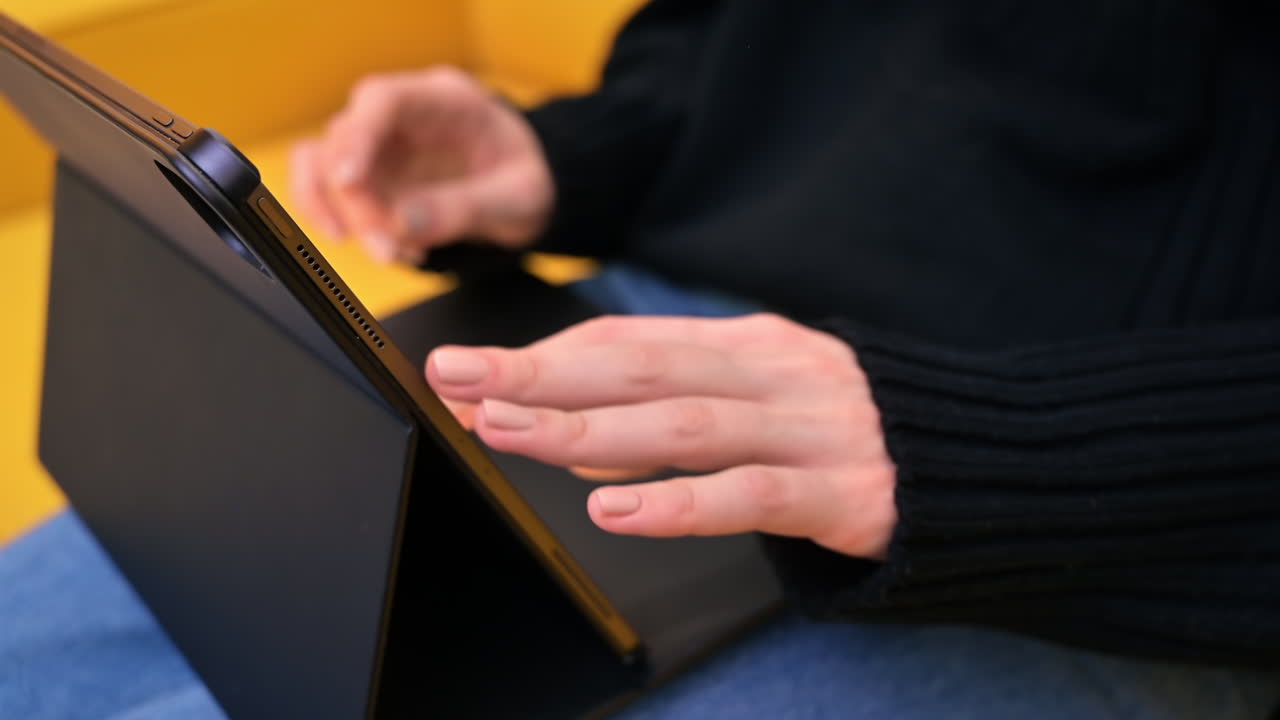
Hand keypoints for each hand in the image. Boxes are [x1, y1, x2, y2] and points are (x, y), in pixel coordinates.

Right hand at [290, 66, 553, 263]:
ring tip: (389, 253)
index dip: (358, 137)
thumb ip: (465, 208)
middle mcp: (402, 114)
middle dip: (358, 200)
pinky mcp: (369, 175)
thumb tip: (403, 225)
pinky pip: (329, 191)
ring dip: (342, 214)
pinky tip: (391, 248)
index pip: (383, 100)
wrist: (526, 191)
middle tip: (389, 248)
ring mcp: (379, 144)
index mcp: (445, 100)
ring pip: (323, 164)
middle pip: (345, 138)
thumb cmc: (526, 180)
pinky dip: (344, 222)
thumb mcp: (517, 197)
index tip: (347, 181)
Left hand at [425, 313, 897, 558]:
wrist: (974, 460)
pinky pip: (749, 494)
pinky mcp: (842, 491)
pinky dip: (678, 502)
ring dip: (587, 428)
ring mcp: (810, 429)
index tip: (473, 369)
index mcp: (750, 343)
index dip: (546, 356)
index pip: (630, 341)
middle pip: (642, 367)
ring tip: (509, 433)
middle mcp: (775, 373)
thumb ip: (676, 403)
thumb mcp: (764, 393)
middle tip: (461, 381)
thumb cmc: (845, 430)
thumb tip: (571, 420)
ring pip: (683, 424)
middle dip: (541, 375)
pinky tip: (616, 509)